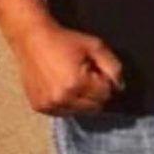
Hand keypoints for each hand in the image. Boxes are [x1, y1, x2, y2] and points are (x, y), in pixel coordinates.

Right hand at [9, 20, 124, 115]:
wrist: (33, 40)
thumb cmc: (65, 41)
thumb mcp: (95, 46)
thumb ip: (112, 66)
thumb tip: (120, 87)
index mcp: (76, 84)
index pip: (105, 95)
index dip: (105, 81)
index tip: (96, 70)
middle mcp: (62, 99)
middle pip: (94, 107)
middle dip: (95, 93)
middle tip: (86, 75)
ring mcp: (49, 105)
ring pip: (79, 112)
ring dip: (82, 100)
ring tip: (73, 80)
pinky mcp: (39, 107)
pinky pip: (63, 113)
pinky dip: (67, 103)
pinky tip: (62, 86)